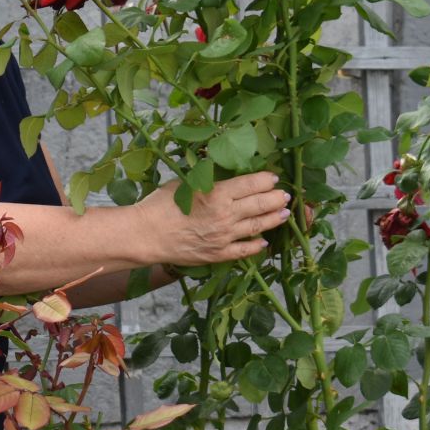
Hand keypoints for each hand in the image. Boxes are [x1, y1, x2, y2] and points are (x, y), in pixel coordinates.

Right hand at [135, 171, 292, 266]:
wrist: (145, 235)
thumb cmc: (159, 204)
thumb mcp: (185, 182)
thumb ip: (208, 179)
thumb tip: (224, 174)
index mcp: (217, 193)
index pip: (251, 184)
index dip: (266, 180)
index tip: (273, 178)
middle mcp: (226, 215)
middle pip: (260, 204)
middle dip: (276, 198)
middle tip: (284, 195)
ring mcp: (224, 237)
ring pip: (257, 227)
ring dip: (274, 219)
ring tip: (284, 214)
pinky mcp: (218, 254)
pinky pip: (244, 250)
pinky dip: (256, 246)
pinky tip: (263, 242)